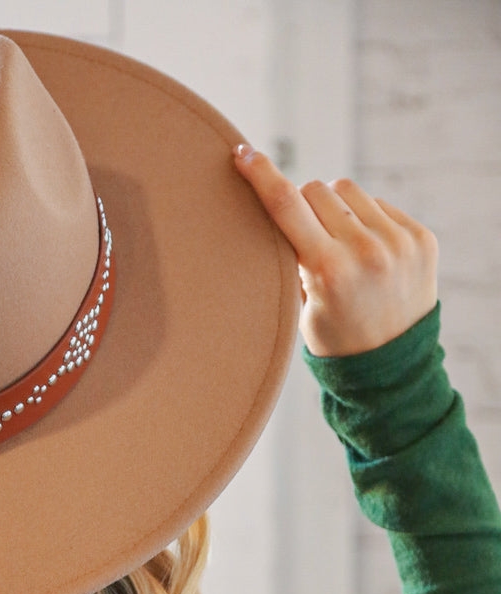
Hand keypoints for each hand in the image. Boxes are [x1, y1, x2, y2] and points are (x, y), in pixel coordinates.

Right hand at [232, 144, 438, 357]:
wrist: (392, 368)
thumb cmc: (335, 341)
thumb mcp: (302, 308)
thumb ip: (295, 259)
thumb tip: (286, 208)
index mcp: (327, 271)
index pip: (285, 205)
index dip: (260, 174)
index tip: (243, 153)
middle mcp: (365, 250)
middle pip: (316, 190)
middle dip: (304, 206)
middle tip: (307, 239)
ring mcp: (398, 242)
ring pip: (348, 191)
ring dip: (336, 210)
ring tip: (341, 247)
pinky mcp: (420, 238)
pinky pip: (380, 205)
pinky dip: (367, 222)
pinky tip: (369, 254)